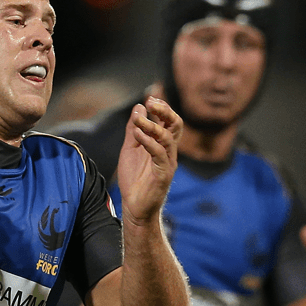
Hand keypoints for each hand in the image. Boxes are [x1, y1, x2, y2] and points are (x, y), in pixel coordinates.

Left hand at [116, 97, 181, 225]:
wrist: (134, 207)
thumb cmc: (134, 179)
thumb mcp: (130, 149)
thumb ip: (134, 129)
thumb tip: (138, 107)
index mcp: (163, 145)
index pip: (169, 121)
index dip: (162, 108)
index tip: (149, 97)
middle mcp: (169, 152)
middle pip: (176, 126)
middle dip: (165, 111)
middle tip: (152, 102)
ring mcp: (168, 163)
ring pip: (168, 138)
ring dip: (152, 126)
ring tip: (139, 119)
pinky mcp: (163, 174)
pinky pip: (159, 154)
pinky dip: (148, 141)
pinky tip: (138, 134)